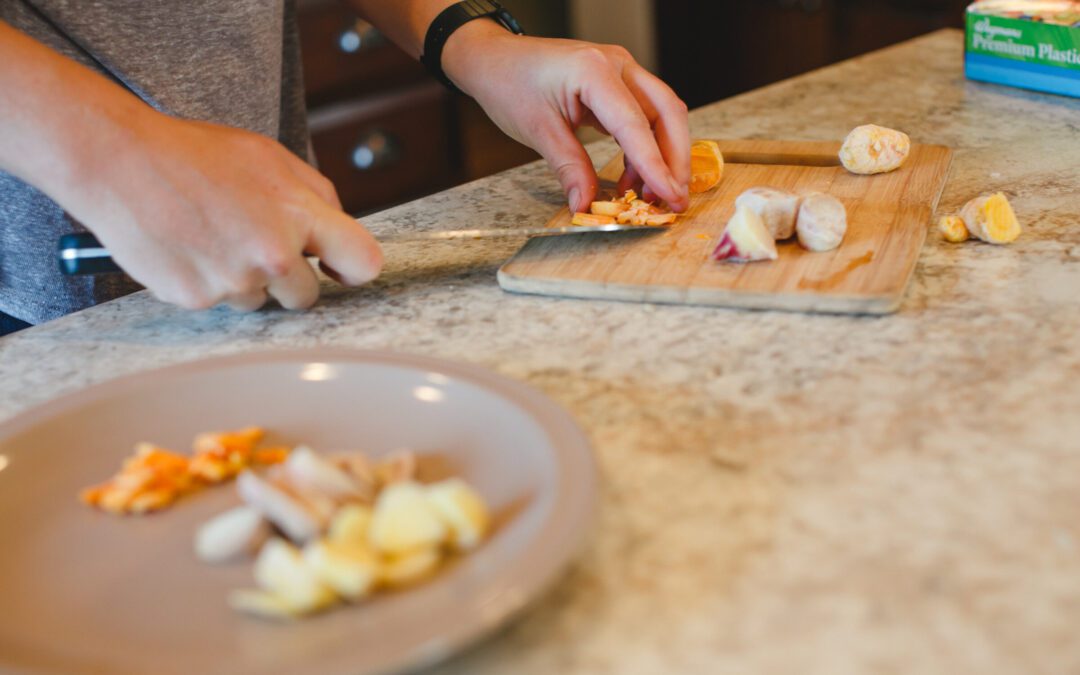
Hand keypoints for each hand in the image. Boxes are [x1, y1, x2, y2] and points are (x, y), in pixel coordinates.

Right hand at [64, 112, 383, 310]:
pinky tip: (190, 247)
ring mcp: (233, 281)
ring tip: (213, 236)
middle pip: (306, 296)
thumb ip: (314, 193)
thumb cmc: (196, 155)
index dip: (354, 269)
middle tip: (256, 245)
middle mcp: (271, 254)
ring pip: (260, 301)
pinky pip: (219, 304)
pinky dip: (208, 282)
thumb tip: (338, 230)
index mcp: (298, 214)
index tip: (339, 269)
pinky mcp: (197, 299)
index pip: (363, 262)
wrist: (120, 164)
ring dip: (244, 279)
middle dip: (289, 278)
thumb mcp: (269, 156)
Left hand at [443, 24, 690, 212]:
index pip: (635, 124)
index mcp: (594, 70)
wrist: (493, 59)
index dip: (656, 165)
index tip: (670, 197)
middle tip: (673, 201)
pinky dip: (644, 148)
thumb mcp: (537, 129)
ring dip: (662, 156)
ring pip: (661, 114)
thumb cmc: (509, 83)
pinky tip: (631, 176)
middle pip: (666, 113)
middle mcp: (617, 65)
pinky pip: (644, 116)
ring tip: (648, 195)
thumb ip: (568, 168)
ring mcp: (620, 71)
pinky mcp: (617, 83)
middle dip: (674, 161)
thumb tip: (586, 205)